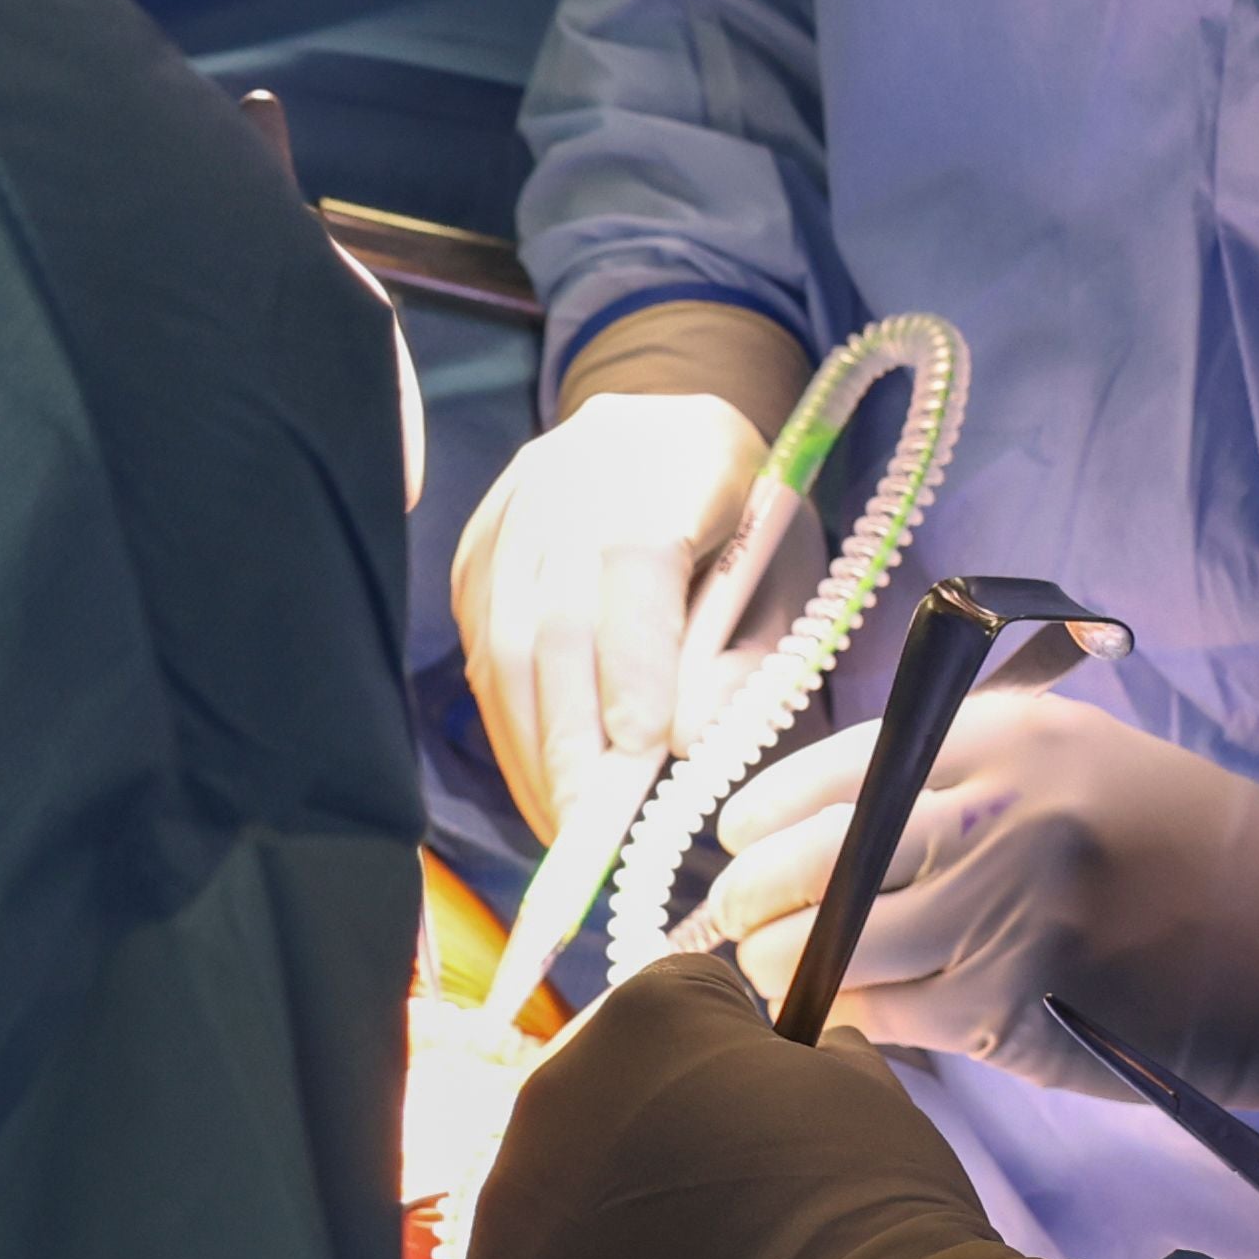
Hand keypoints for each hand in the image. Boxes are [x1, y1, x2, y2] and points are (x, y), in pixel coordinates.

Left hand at [446, 949, 1044, 1258]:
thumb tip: (807, 1065)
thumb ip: (815, 1061)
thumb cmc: (871, 1224)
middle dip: (658, 1152)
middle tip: (734, 1223)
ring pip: (553, 1208)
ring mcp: (505, 1209)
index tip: (774, 1125)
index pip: (684, 1008)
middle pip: (602, 1106)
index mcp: (648, 1015)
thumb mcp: (870, 1096)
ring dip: (608, 1240)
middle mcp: (550, 1091)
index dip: (740, 1066)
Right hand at [451, 307, 804, 842]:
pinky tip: (540, 781)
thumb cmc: (745, 513)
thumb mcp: (782, 573)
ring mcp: (508, 515)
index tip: (644, 755)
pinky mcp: (475, 552)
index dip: (632, 663)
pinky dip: (510, 725)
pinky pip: (480, 649)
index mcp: (663, 464)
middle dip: (571, 737)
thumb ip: (745, 655)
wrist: (665, 428)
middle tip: (593, 830)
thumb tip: (683, 744)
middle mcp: (568, 479)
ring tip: (565, 827)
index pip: (632, 562)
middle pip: (551, 618)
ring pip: (502, 643)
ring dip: (532, 747)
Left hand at [696, 688, 1258, 1117]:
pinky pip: (892, 1012)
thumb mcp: (1075, 764)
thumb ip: (959, 779)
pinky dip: (854, 1015)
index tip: (734, 837)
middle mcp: (1001, 812)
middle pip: (819, 861)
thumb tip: (824, 828)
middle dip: (753, 898)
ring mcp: (1008, 912)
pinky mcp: (1018, 1005)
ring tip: (775, 973)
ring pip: (841, 948)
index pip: (843, 769)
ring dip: (789, 968)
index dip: (767, 812)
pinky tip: (842, 1012)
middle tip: (730, 921)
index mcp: (1011, 736)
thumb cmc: (1180, 850)